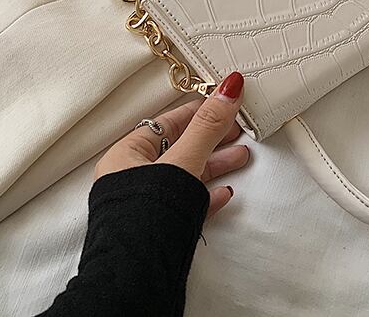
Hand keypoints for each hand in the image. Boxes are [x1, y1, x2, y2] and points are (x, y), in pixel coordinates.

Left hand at [94, 72, 248, 215]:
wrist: (138, 277)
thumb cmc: (146, 217)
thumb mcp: (183, 160)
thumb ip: (207, 126)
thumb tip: (227, 90)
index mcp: (126, 155)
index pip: (168, 122)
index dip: (199, 111)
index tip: (223, 104)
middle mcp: (132, 179)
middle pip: (179, 148)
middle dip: (213, 139)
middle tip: (238, 130)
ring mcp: (145, 205)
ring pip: (186, 175)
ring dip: (216, 165)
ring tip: (242, 157)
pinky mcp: (158, 229)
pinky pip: (186, 202)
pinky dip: (207, 194)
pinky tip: (224, 193)